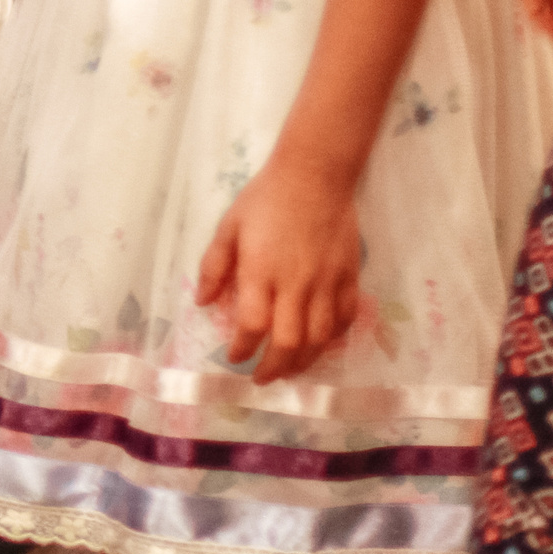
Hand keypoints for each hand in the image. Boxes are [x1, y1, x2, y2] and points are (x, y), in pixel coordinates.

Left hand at [197, 155, 364, 383]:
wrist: (314, 175)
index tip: (233, 358)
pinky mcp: (349, 276)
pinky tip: (321, 344)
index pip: (252, 325)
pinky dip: (334, 338)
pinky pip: (345, 318)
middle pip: (289, 342)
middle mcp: (296, 284)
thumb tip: (203, 303)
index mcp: (261, 272)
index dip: (241, 348)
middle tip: (262, 378)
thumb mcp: (228, 228)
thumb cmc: (265, 199)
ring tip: (290, 370)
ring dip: (304, 361)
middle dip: (273, 368)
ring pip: (319, 338)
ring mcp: (326, 282)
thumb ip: (214, 267)